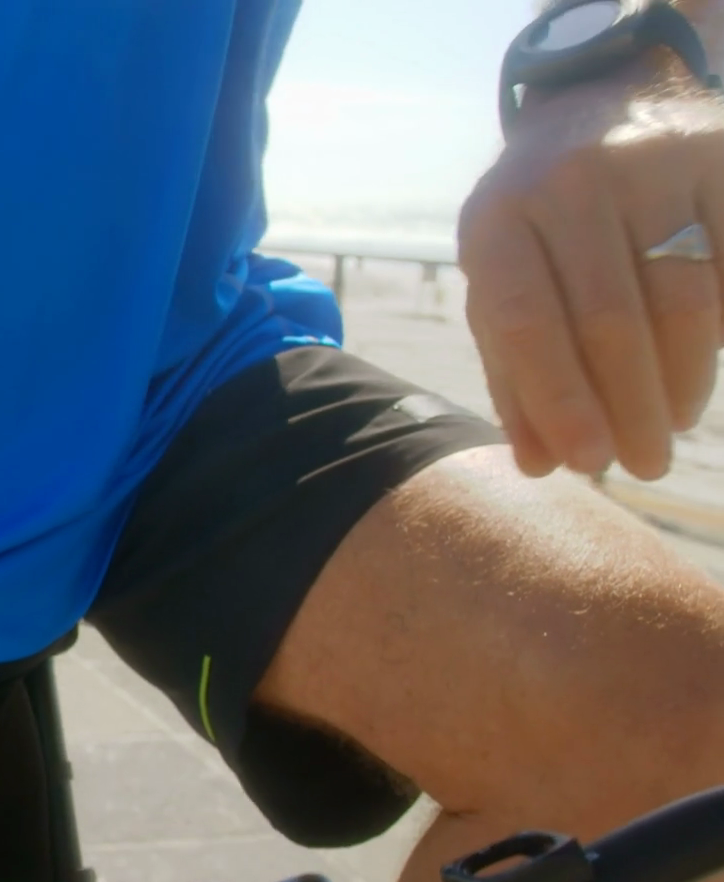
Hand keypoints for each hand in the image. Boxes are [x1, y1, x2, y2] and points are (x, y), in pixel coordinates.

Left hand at [459, 81, 723, 479]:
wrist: (599, 99)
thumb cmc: (538, 220)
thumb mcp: (503, 280)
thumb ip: (513, 369)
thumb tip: (540, 464)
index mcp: (497, 216)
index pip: (527, 323)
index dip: (559, 401)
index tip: (587, 463)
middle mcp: (569, 182)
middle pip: (612, 320)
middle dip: (630, 407)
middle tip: (643, 464)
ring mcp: (651, 163)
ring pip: (686, 299)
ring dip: (684, 379)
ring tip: (671, 423)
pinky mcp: (719, 159)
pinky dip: (721, 329)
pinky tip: (706, 362)